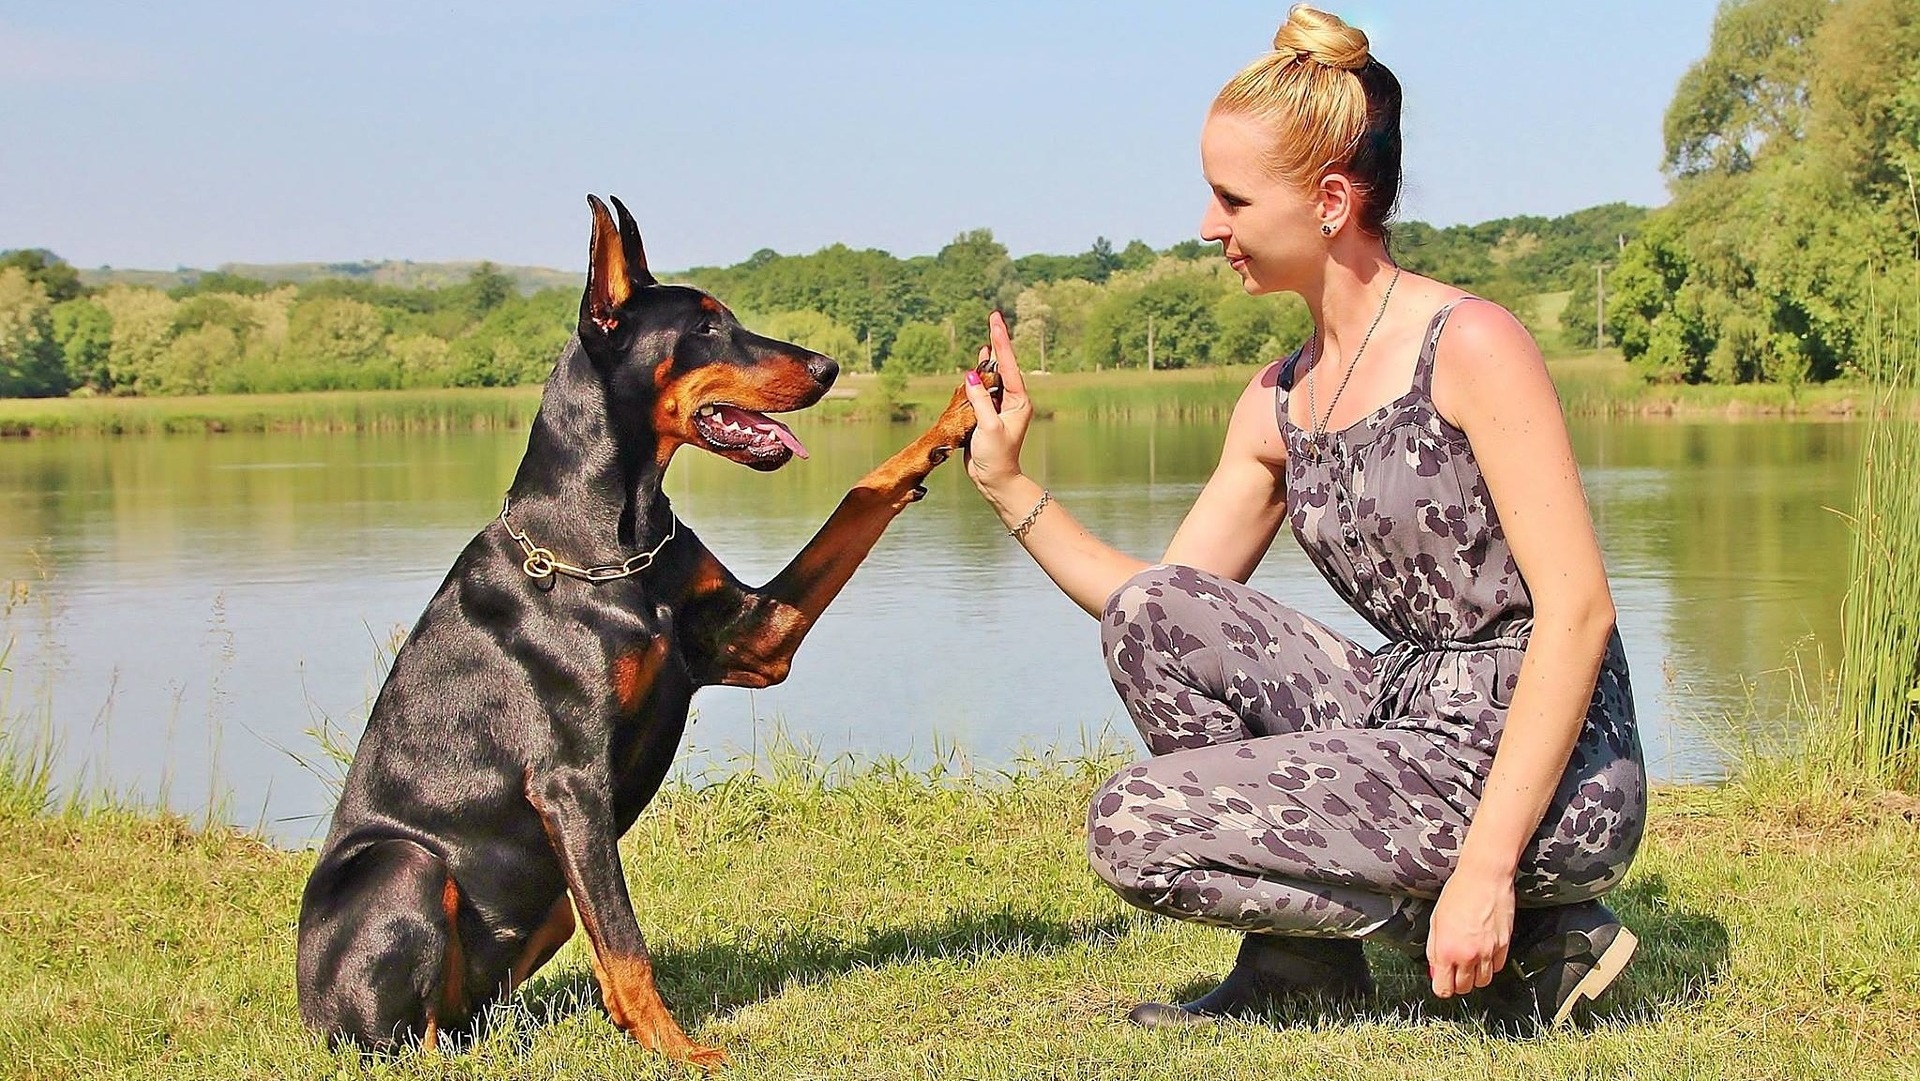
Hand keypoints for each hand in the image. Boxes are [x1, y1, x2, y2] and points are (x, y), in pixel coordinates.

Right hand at [960, 310, 1032, 493]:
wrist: (994, 480)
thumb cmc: (997, 457)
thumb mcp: (988, 427)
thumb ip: (980, 400)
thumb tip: (971, 375)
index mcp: (1018, 402)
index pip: (1008, 366)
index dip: (1001, 342)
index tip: (996, 321)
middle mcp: (1011, 401)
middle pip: (1002, 366)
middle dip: (997, 343)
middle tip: (994, 318)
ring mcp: (999, 408)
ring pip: (991, 378)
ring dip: (987, 360)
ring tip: (987, 339)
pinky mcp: (987, 416)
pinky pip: (981, 391)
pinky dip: (976, 378)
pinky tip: (974, 367)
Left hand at [1426, 866, 1513, 998]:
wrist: (1484, 878)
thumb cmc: (1457, 894)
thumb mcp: (1435, 921)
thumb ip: (1434, 949)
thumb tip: (1436, 971)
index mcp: (1447, 950)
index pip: (1443, 988)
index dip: (1441, 987)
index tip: (1442, 981)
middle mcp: (1468, 955)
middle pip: (1464, 988)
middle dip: (1458, 982)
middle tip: (1455, 969)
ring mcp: (1488, 952)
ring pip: (1483, 982)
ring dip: (1475, 976)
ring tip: (1470, 959)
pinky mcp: (1504, 946)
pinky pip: (1497, 968)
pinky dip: (1490, 965)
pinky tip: (1484, 952)